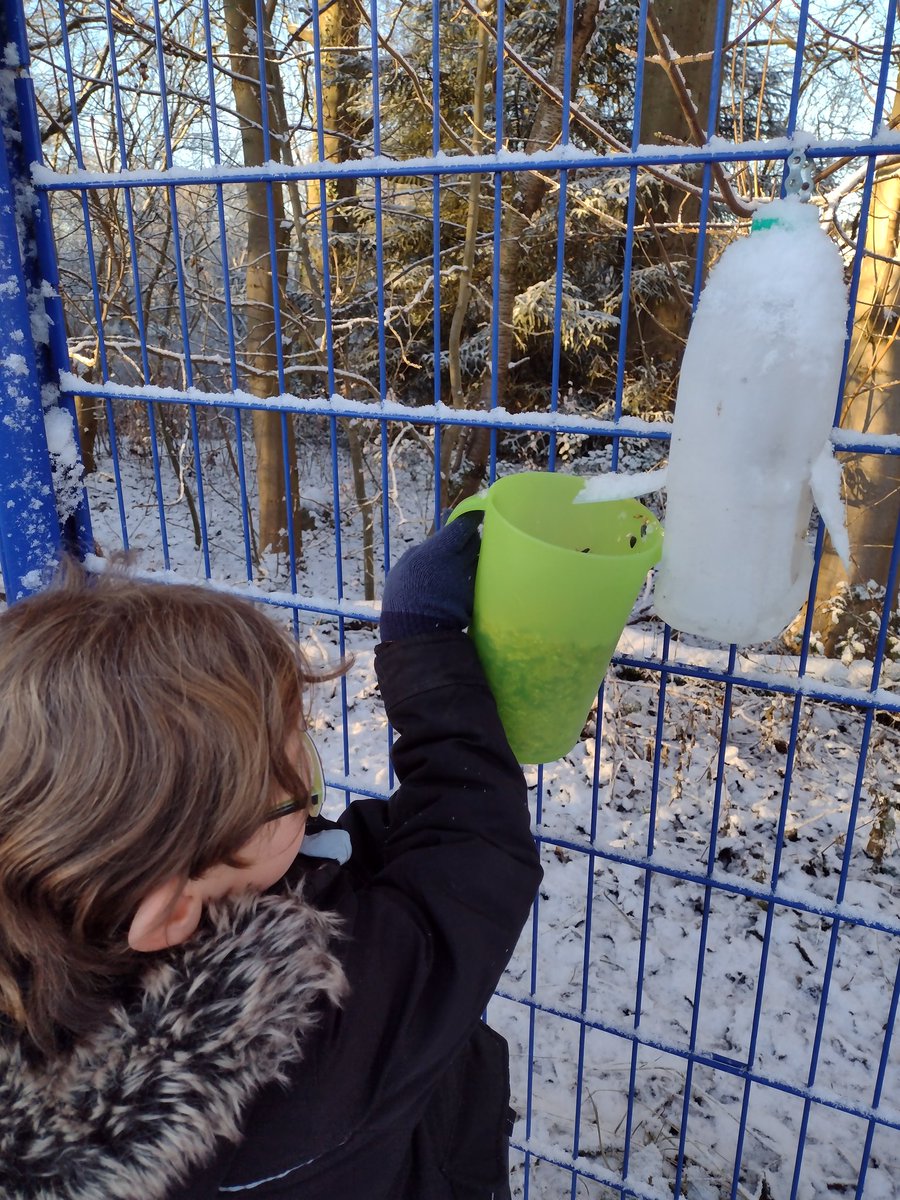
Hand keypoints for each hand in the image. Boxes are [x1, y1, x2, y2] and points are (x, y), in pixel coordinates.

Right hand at [379, 512, 481, 641]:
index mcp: (440, 550)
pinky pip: (476, 581)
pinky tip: (462, 583)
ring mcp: (468, 581)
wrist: (415, 632)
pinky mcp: (473, 598)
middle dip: (473, 538)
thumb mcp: (404, 567)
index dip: (470, 519)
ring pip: (477, 561)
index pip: (463, 526)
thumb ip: (421, 551)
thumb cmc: (402, 598)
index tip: (474, 514)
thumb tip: (433, 543)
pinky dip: (472, 579)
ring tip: (465, 561)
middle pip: (475, 542)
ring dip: (473, 559)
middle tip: (468, 538)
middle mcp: (459, 562)